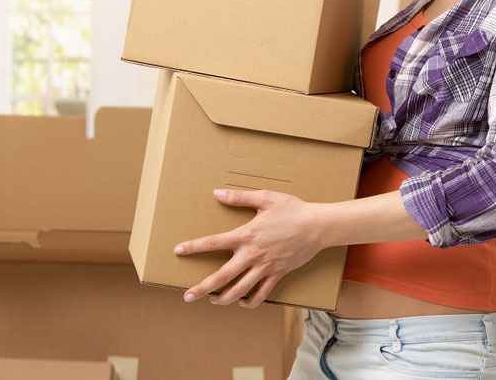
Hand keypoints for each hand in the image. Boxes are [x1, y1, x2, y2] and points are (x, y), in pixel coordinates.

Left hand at [174, 189, 323, 308]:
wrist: (317, 226)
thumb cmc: (293, 209)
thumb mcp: (266, 198)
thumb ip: (240, 197)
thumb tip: (217, 193)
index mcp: (247, 235)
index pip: (214, 242)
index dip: (194, 247)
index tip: (178, 250)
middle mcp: (253, 255)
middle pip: (222, 276)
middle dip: (202, 288)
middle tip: (187, 296)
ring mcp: (265, 267)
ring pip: (239, 290)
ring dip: (223, 299)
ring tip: (212, 302)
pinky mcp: (277, 275)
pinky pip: (261, 295)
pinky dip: (249, 302)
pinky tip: (241, 301)